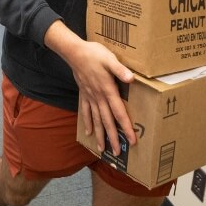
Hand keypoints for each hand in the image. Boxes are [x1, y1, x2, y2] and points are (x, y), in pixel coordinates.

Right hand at [44, 22, 134, 154]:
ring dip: (99, 135)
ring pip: (96, 120)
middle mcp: (98, 97)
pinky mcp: (84, 94)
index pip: (119, 113)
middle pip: (107, 121)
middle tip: (116, 154)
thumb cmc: (94, 54)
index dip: (125, 127)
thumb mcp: (109, 59)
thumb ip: (120, 70)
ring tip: (101, 149)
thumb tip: (131, 78)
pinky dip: (87, 122)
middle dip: (112, 138)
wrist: (74, 52)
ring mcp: (90, 97)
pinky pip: (86, 111)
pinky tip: (88, 132)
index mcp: (108, 90)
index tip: (131, 141)